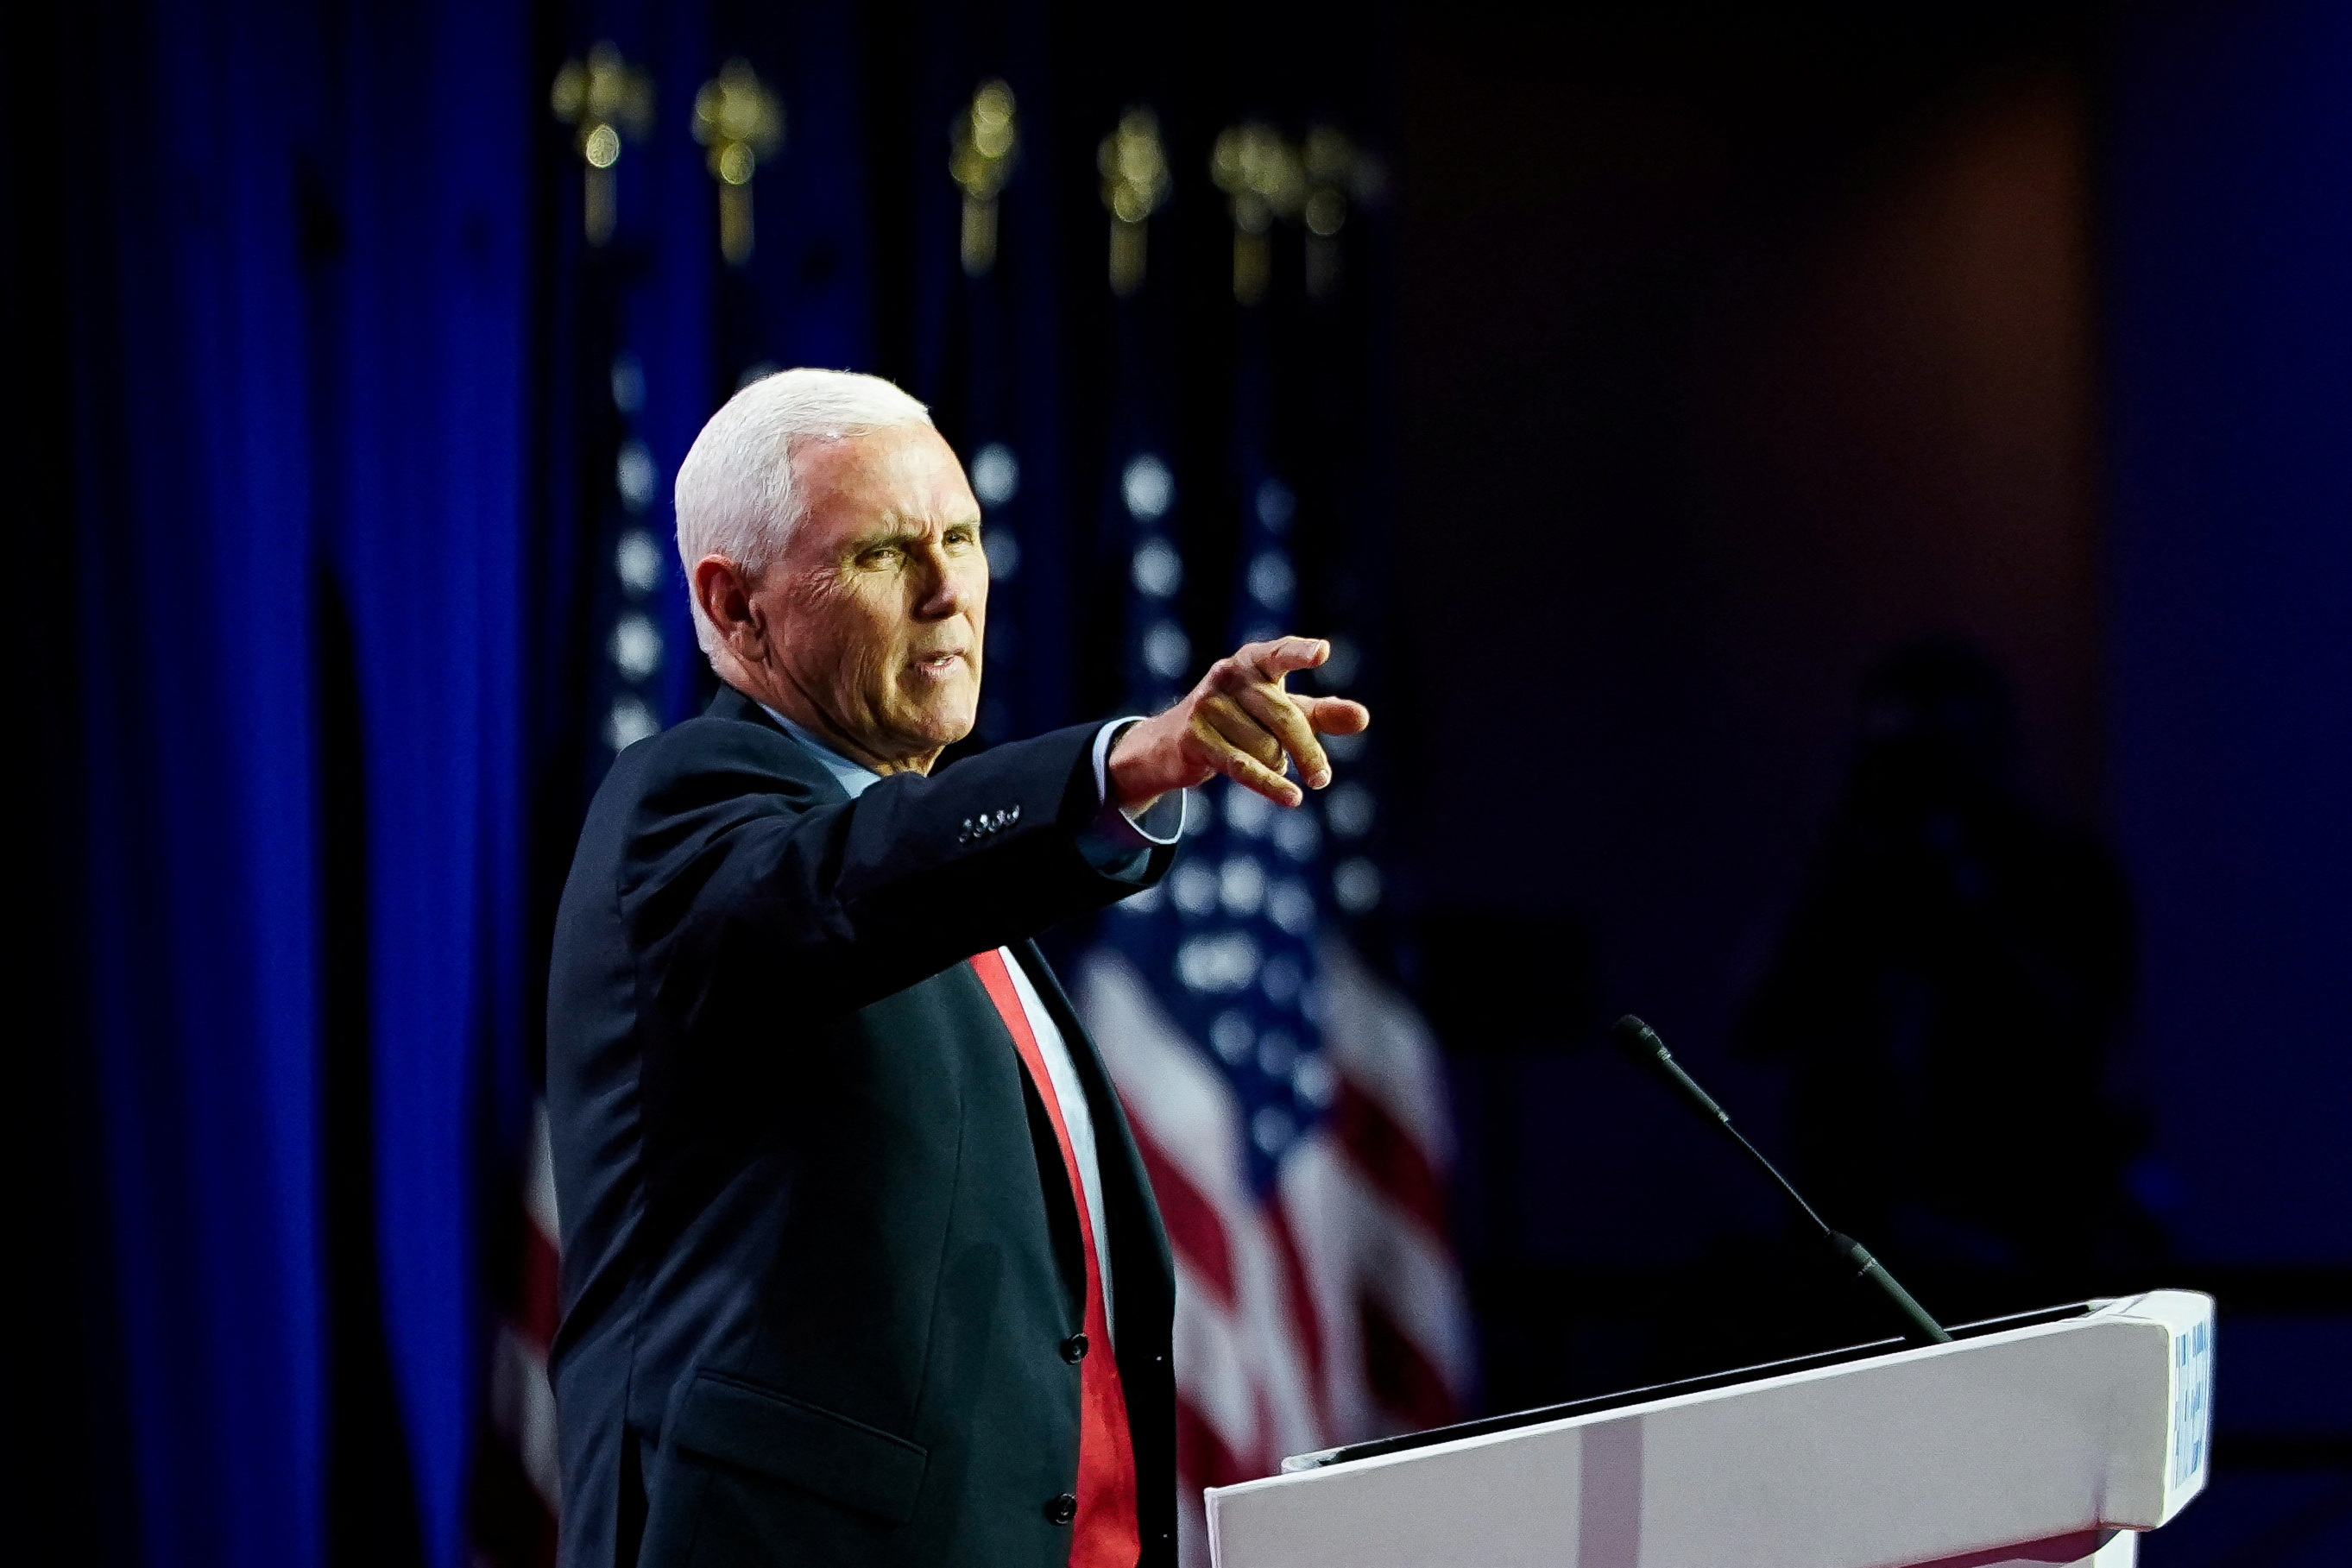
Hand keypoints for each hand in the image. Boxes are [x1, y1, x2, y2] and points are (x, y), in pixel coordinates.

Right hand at [1107, 636, 1370, 812]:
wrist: (1173, 742)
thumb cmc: (1242, 719)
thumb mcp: (1283, 712)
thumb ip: (1323, 714)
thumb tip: (1363, 718)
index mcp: (1253, 661)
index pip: (1280, 654)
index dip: (1300, 653)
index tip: (1322, 652)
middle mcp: (1228, 676)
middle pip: (1285, 718)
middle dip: (1306, 751)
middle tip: (1323, 779)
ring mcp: (1208, 706)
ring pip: (1267, 748)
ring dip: (1275, 764)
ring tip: (1261, 759)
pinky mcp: (1196, 738)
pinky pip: (1245, 767)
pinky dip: (1271, 785)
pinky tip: (1293, 798)